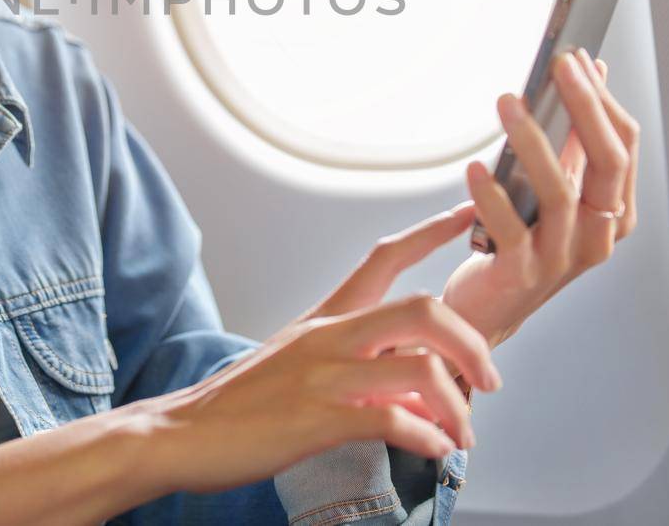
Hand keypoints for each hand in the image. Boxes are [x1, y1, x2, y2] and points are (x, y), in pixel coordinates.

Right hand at [149, 208, 502, 495]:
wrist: (178, 434)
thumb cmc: (237, 406)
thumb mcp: (298, 368)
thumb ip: (357, 367)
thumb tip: (413, 386)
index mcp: (324, 319)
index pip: (384, 258)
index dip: (432, 233)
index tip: (469, 216)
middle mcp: (329, 337)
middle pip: (422, 309)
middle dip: (472, 341)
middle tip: (490, 378)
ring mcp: (324, 376)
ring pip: (419, 368)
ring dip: (457, 406)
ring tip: (463, 434)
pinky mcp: (318, 419)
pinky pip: (394, 423)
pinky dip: (426, 439)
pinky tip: (432, 452)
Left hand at [440, 48, 639, 353]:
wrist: (487, 311)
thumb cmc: (521, 244)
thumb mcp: (556, 191)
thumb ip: (575, 143)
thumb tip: (591, 74)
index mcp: (613, 212)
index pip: (623, 147)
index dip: (602, 99)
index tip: (577, 59)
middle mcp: (597, 236)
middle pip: (607, 163)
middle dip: (585, 107)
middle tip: (560, 65)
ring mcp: (563, 258)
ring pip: (560, 192)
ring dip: (533, 140)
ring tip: (507, 101)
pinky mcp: (521, 274)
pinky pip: (511, 229)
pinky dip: (493, 195)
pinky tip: (475, 167)